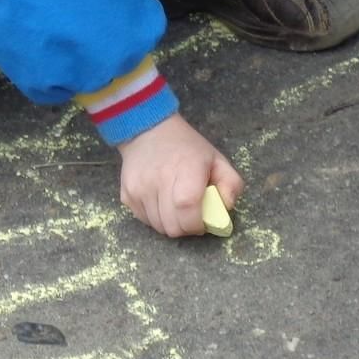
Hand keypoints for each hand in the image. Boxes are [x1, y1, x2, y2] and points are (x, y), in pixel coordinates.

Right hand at [118, 113, 243, 237]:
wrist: (148, 131)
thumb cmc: (187, 148)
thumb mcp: (217, 159)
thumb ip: (231, 184)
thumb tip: (226, 208)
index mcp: (186, 171)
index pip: (188, 210)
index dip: (196, 224)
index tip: (201, 222)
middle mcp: (159, 181)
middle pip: (172, 227)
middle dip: (185, 228)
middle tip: (190, 216)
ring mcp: (139, 190)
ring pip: (158, 227)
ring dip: (170, 223)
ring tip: (175, 207)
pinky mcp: (127, 195)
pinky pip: (144, 220)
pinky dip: (155, 218)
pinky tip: (161, 202)